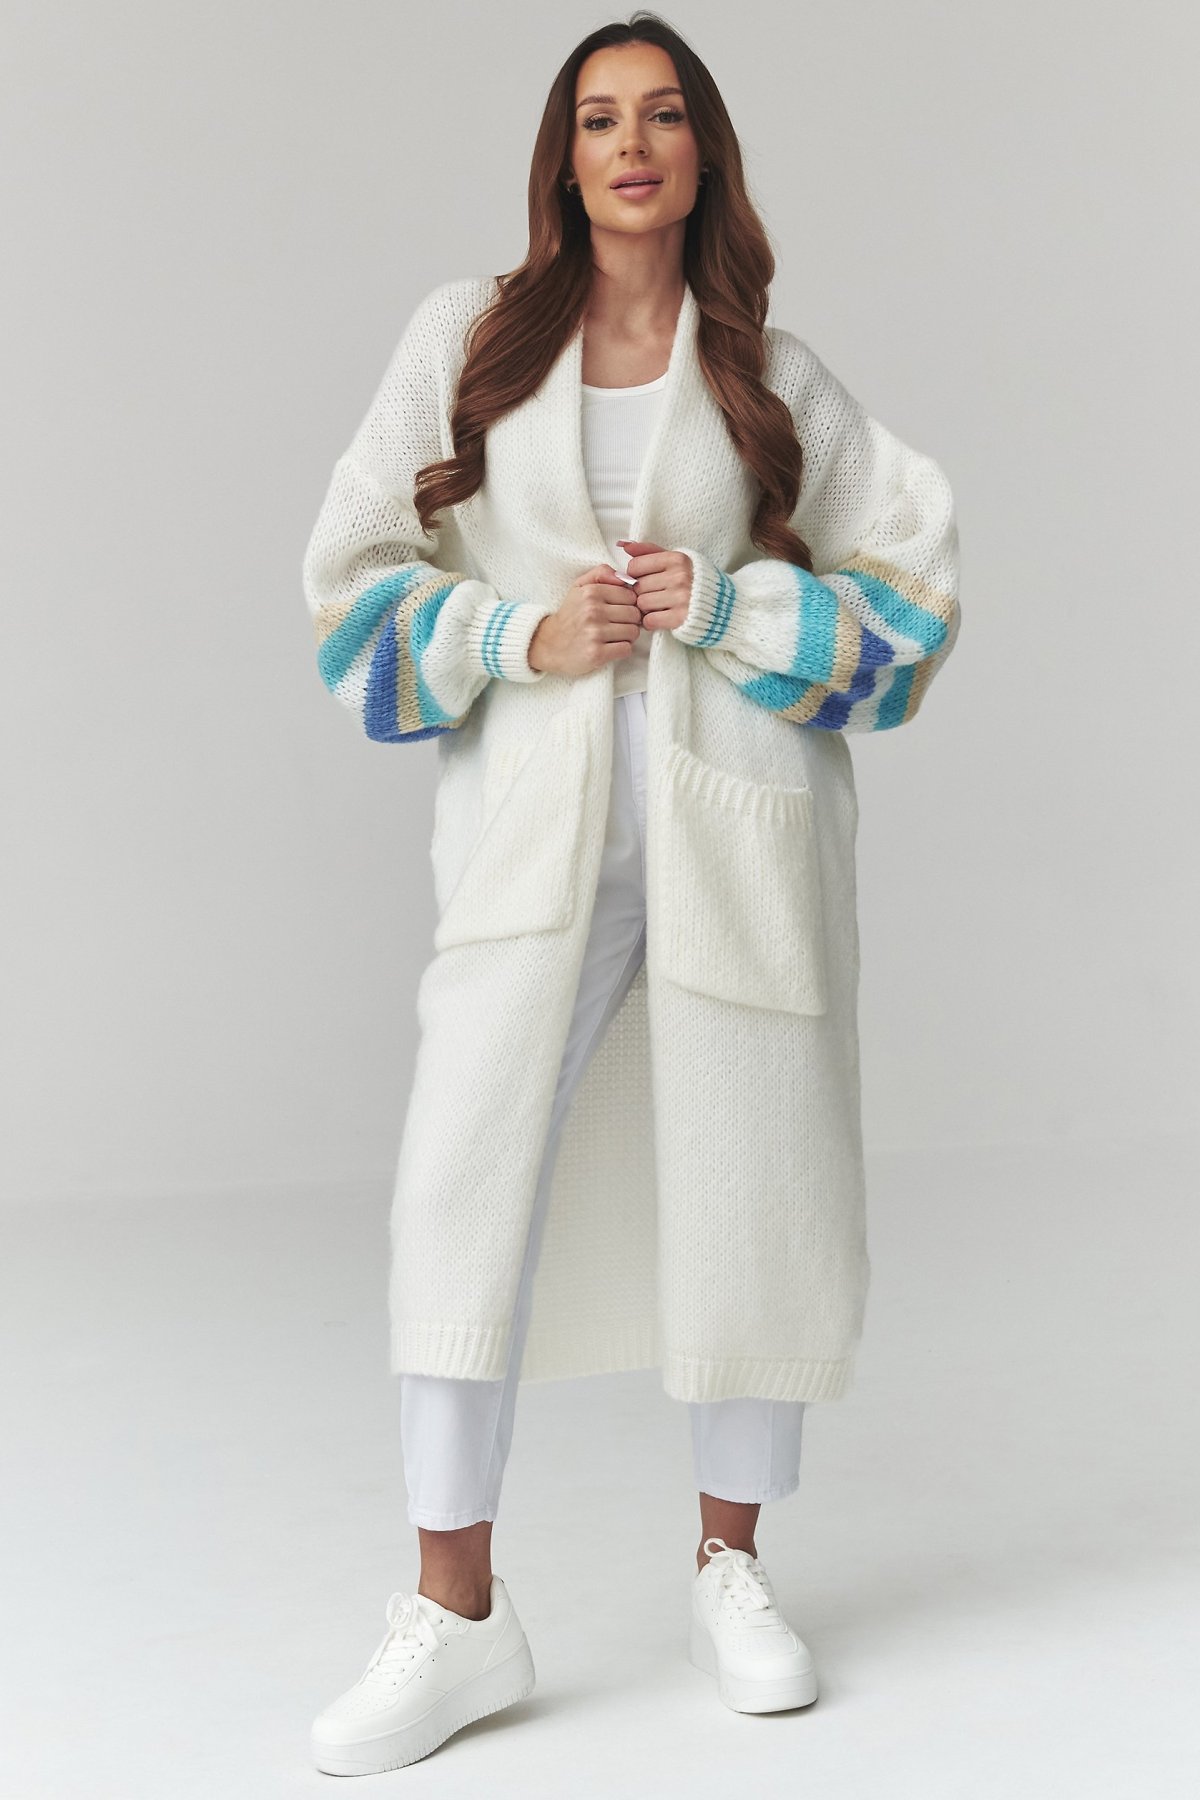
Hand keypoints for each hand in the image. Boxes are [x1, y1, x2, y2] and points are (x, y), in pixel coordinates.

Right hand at [527, 563, 642, 676]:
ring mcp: (594, 633)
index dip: (628, 604)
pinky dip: (621, 650)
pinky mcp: (596, 654)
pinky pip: (626, 649)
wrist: (548, 644)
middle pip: (635, 614)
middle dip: (630, 621)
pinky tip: (609, 648)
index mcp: (591, 592)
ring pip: (633, 632)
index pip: (631, 596)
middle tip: (616, 625)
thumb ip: (602, 573)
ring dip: (626, 637)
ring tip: (612, 636)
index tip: (617, 611)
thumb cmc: (569, 616)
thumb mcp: (579, 587)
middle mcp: (592, 611)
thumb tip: (627, 578)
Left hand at [617, 540, 692, 631]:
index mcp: (677, 559)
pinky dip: (652, 622)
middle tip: (655, 596)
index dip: (635, 575)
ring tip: (659, 606)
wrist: (723, 607)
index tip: (646, 580)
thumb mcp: (677, 560)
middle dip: (642, 593)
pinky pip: (650, 620)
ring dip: (646, 609)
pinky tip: (661, 618)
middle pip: (637, 587)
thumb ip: (649, 551)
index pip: (635, 566)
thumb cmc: (694, 582)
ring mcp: (681, 598)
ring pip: (642, 604)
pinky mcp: (681, 618)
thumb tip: (622, 545)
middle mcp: (679, 576)